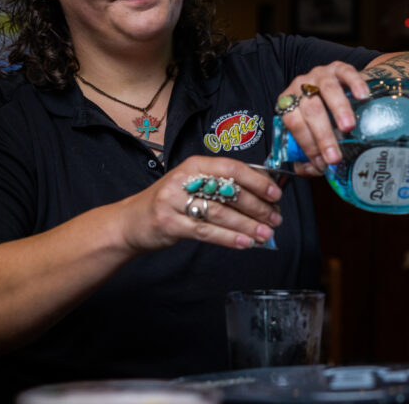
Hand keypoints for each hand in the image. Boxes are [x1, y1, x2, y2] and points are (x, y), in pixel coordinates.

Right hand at [117, 156, 284, 251]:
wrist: (131, 221)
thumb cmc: (170, 202)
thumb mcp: (193, 185)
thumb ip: (222, 185)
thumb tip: (262, 195)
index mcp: (195, 164)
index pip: (232, 168)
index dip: (258, 181)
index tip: (276, 194)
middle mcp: (184, 178)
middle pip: (229, 191)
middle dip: (257, 207)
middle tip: (276, 219)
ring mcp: (174, 201)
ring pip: (220, 213)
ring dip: (248, 226)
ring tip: (266, 234)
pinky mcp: (169, 223)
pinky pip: (206, 232)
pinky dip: (229, 238)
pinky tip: (245, 243)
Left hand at [276, 61, 370, 173]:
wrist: (341, 90)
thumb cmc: (324, 117)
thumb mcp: (312, 134)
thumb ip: (308, 154)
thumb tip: (311, 169)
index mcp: (289, 104)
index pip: (293, 123)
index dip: (306, 144)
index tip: (322, 164)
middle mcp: (300, 86)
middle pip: (310, 109)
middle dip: (322, 135)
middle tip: (334, 156)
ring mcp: (320, 74)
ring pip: (327, 89)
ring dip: (338, 109)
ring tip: (348, 127)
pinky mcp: (339, 67)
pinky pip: (346, 72)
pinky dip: (355, 83)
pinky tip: (362, 96)